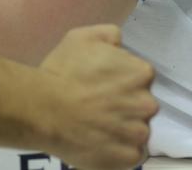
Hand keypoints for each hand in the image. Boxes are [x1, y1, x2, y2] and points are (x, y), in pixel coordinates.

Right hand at [38, 25, 156, 169]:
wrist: (44, 110)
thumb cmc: (62, 72)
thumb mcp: (80, 37)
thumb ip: (108, 34)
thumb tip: (119, 42)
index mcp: (140, 73)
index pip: (140, 76)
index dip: (120, 79)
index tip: (102, 84)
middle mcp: (147, 103)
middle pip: (141, 104)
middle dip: (124, 104)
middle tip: (97, 105)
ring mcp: (139, 133)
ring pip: (136, 130)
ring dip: (121, 128)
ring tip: (95, 125)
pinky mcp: (129, 157)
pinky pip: (130, 153)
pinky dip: (116, 149)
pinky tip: (97, 140)